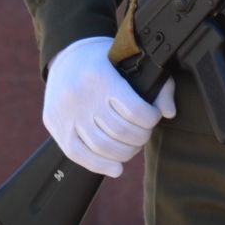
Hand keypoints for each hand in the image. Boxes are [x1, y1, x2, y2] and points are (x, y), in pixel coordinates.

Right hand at [42, 36, 175, 178]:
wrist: (66, 57)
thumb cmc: (105, 61)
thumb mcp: (132, 61)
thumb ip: (157, 85)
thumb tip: (168, 112)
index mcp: (101, 76)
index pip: (135, 110)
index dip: (151, 119)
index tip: (152, 116)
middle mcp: (81, 95)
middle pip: (120, 132)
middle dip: (139, 137)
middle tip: (142, 133)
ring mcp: (66, 114)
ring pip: (102, 147)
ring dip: (125, 153)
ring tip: (131, 147)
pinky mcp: (56, 127)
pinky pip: (79, 155)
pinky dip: (101, 166)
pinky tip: (116, 168)